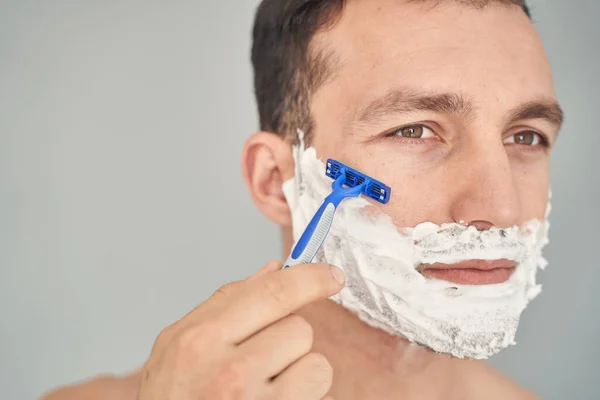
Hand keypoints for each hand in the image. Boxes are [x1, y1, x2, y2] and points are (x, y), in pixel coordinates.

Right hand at [137, 260, 345, 399]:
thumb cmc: (171, 397)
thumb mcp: (178, 344)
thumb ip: (226, 301)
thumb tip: (274, 269)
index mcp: (202, 339)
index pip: (273, 293)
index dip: (310, 278)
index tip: (331, 275)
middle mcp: (230, 373)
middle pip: (299, 329)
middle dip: (289, 340)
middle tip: (262, 360)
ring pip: (317, 366)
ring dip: (301, 374)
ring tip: (269, 387)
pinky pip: (324, 399)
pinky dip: (307, 398)